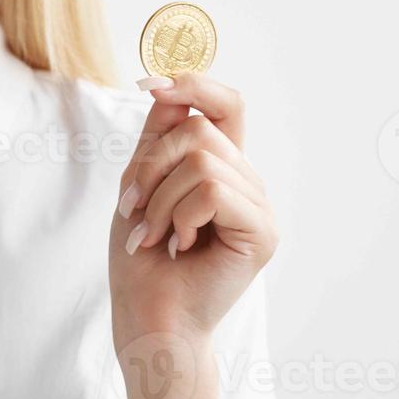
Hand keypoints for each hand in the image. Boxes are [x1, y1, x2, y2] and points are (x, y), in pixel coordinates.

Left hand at [108, 71, 277, 343]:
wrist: (148, 315)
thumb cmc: (141, 257)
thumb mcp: (140, 182)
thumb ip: (158, 135)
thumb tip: (164, 83)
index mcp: (221, 165)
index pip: (226, 104)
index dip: (194, 83)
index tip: (150, 83)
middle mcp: (245, 180)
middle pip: (199, 129)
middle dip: (151, 166)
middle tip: (135, 210)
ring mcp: (258, 205)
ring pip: (203, 160)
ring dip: (161, 199)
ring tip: (155, 235)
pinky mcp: (262, 230)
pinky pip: (212, 190)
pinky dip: (181, 216)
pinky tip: (180, 246)